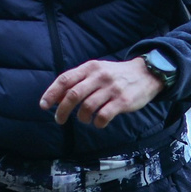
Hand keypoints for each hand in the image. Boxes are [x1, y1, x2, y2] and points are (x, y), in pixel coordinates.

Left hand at [42, 57, 162, 126]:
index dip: (52, 93)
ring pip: (87, 108)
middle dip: (62, 110)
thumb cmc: (115, 75)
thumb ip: (78, 81)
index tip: (44, 105)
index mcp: (90, 67)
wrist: (146, 74)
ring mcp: (112, 89)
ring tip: (84, 119)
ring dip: (81, 118)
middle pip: (73, 95)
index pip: (65, 79)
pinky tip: (98, 122)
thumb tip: (56, 97)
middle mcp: (100, 76)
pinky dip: (96, 123)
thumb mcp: (97, 71)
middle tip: (59, 120)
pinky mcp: (123, 102)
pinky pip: (103, 117)